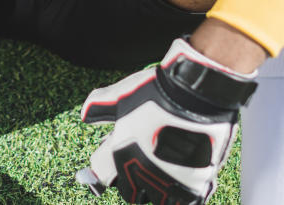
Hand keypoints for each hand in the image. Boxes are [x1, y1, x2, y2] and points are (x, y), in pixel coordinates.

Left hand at [77, 38, 257, 203]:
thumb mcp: (122, 94)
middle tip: (140, 160)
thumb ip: (101, 105)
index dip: (105, 164)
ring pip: (155, 199)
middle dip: (129, 178)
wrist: (198, 92)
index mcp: (120, 151)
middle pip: (127, 190)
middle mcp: (141, 172)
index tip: (111, 155)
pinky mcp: (194, 185)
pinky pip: (182, 203)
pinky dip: (179, 196)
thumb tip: (85, 114)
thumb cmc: (158, 90)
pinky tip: (183, 179)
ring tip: (163, 170)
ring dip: (155, 188)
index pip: (100, 173)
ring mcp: (168, 181)